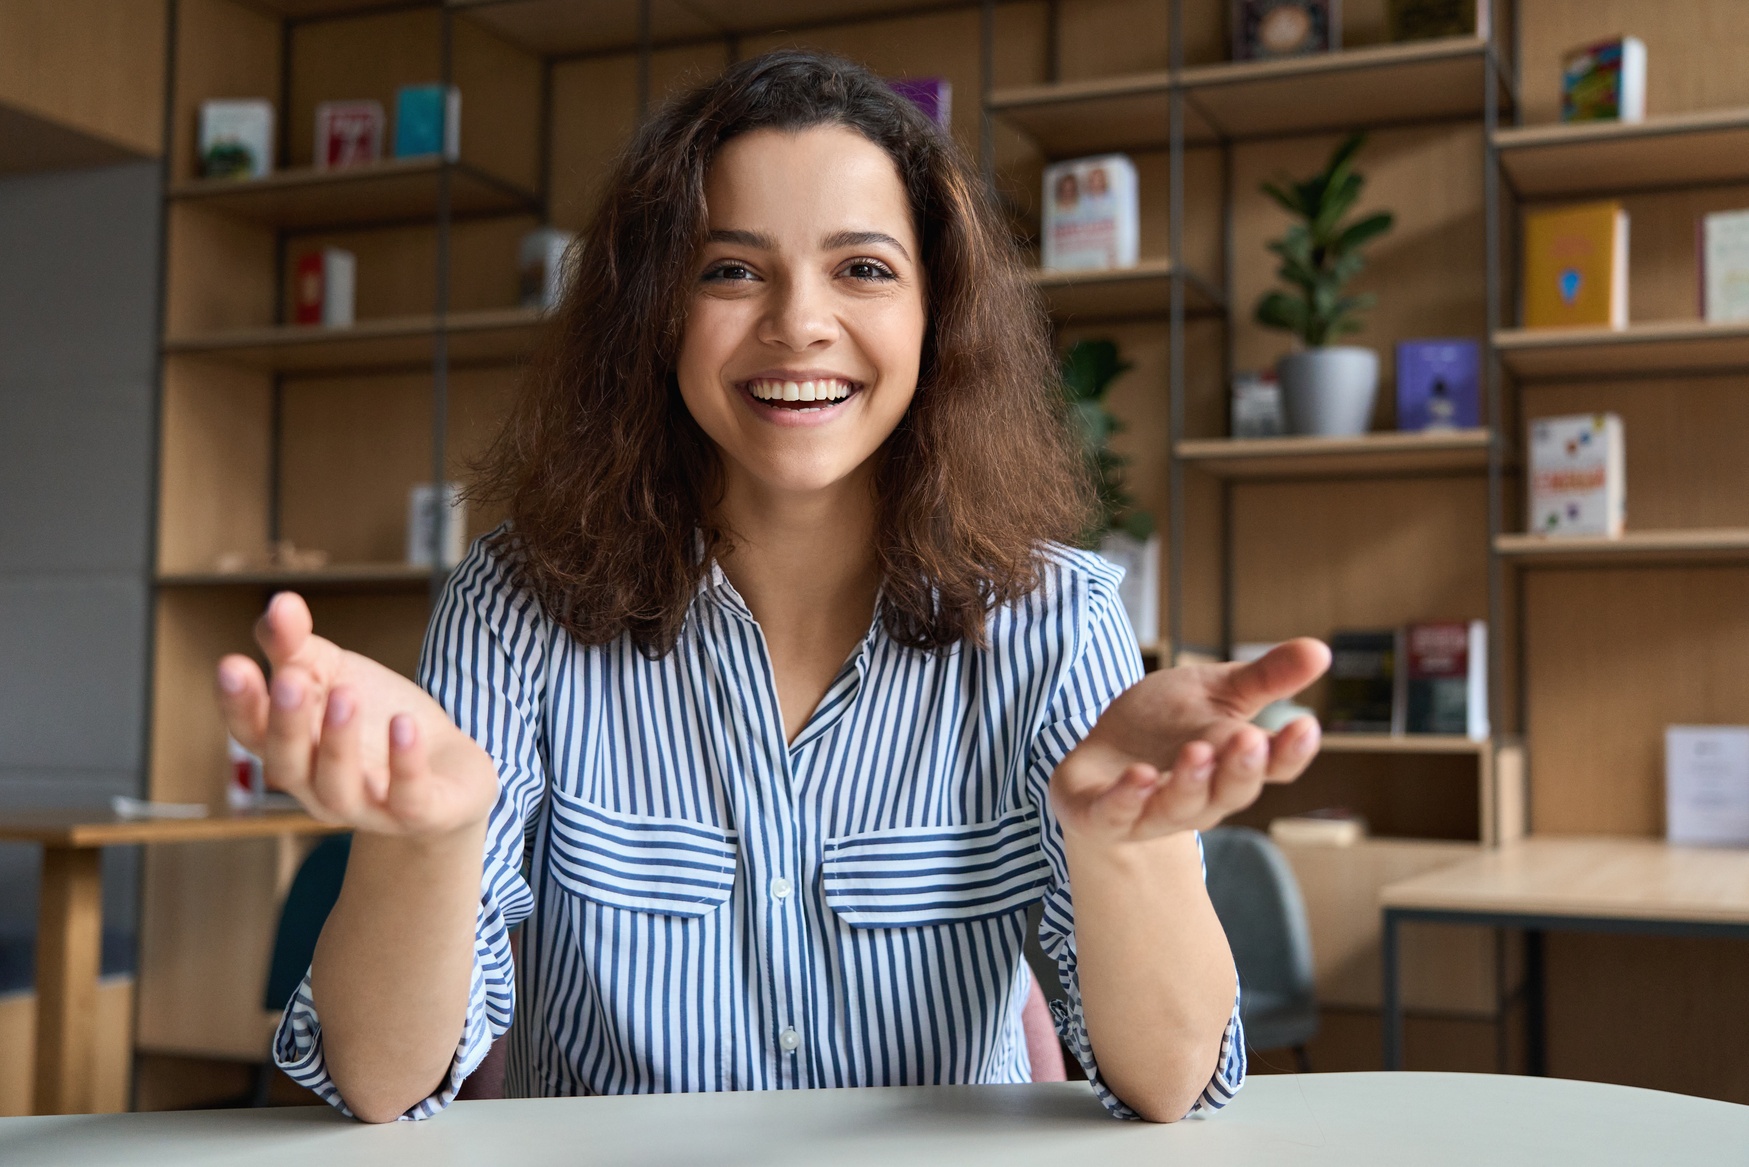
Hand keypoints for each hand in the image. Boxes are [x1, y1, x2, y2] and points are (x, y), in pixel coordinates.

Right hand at [214, 592, 498, 837]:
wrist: (449, 768)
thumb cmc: (376, 719)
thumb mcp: (335, 673)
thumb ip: (298, 645)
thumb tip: (279, 602)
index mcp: (291, 749)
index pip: (253, 732)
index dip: (239, 704)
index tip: (232, 664)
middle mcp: (317, 786)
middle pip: (288, 763)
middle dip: (286, 723)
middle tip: (290, 679)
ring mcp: (366, 806)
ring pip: (338, 788)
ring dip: (339, 742)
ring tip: (346, 694)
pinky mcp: (417, 813)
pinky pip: (407, 798)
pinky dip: (405, 763)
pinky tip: (404, 723)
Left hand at [1051, 639, 1331, 844]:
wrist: (1102, 755)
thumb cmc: (1167, 725)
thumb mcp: (1216, 690)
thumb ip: (1265, 676)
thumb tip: (1321, 649)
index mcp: (1232, 766)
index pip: (1272, 766)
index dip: (1290, 751)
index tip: (1305, 725)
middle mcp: (1200, 798)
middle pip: (1230, 793)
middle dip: (1240, 769)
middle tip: (1250, 740)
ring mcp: (1151, 812)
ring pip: (1178, 809)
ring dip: (1189, 784)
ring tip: (1196, 753)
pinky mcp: (1103, 816)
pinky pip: (1116, 816)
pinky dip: (1127, 800)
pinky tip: (1138, 775)